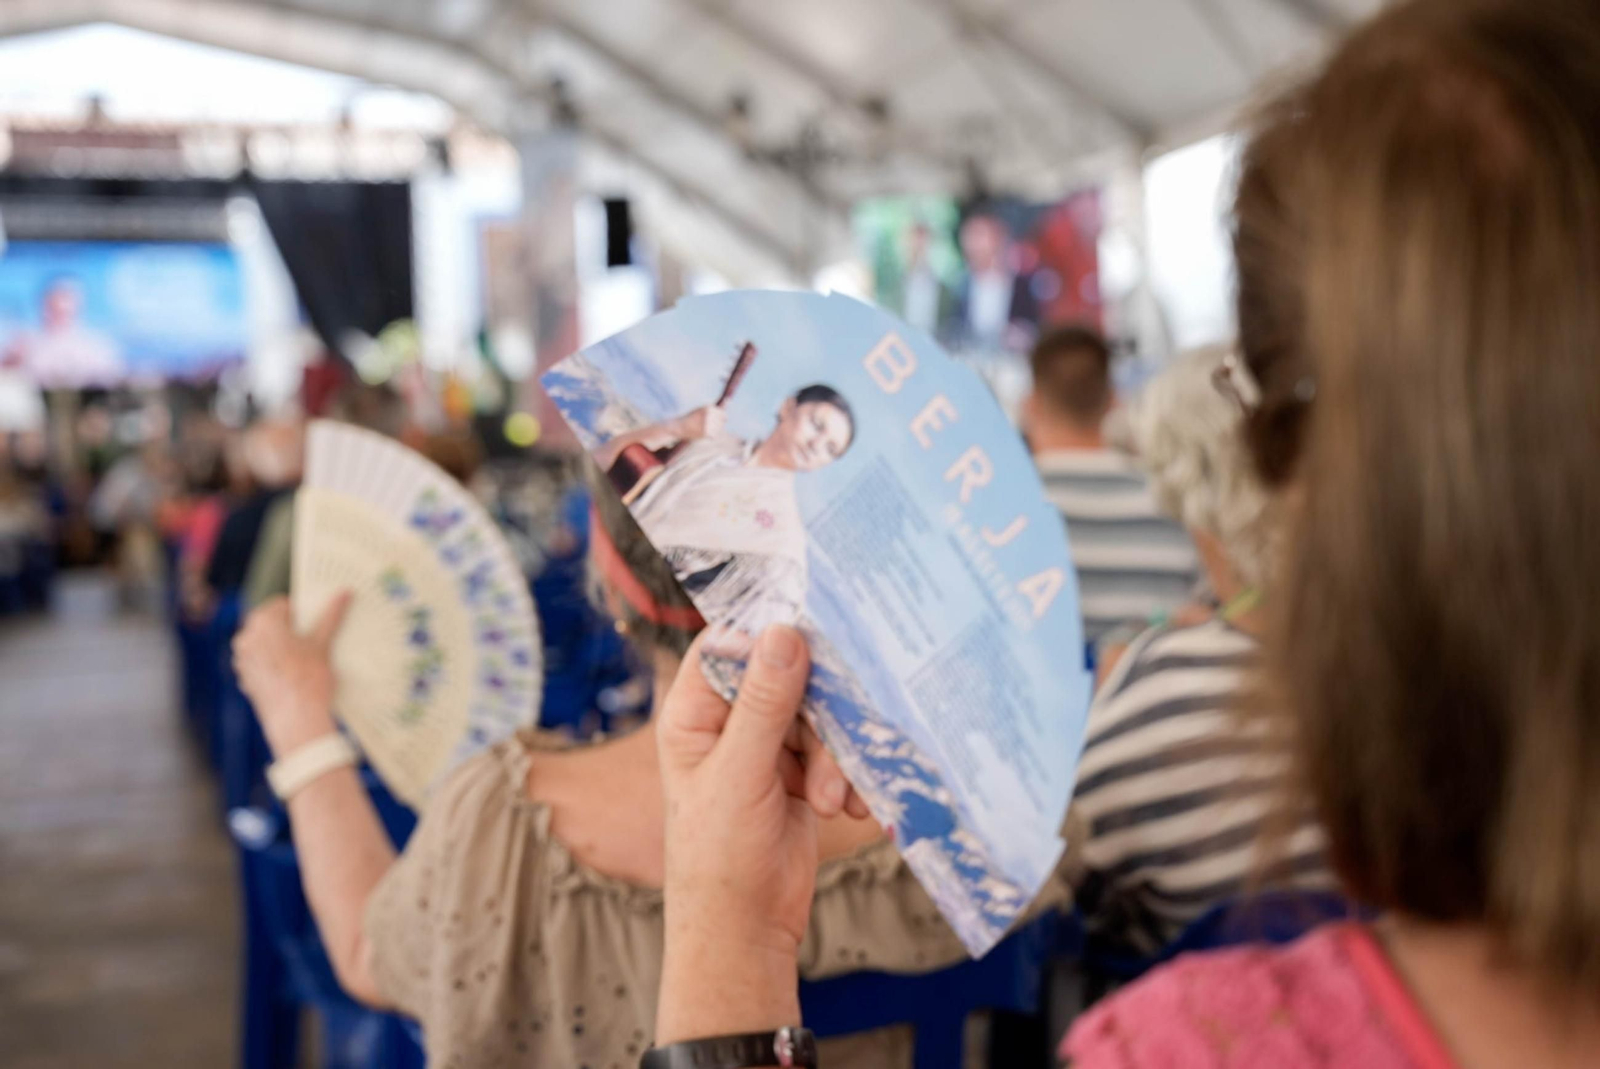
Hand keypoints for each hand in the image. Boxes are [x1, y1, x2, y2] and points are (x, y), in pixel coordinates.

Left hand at [233, 593, 350, 756]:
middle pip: (271, 623)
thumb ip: (331, 616)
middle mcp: (246, 637)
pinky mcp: (244, 678)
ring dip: (281, 646)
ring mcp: (242, 659)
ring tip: (304, 659)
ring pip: (264, 643)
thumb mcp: (324, 644)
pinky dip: (273, 663)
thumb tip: (344, 592)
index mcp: (263, 622)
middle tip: (312, 641)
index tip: (314, 624)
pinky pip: (260, 662)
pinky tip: (292, 674)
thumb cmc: (309, 678)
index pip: (282, 605)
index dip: (301, 612)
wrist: (296, 719)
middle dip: (289, 629)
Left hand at [654, 626, 866, 1044]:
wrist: (745, 929)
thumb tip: (784, 633)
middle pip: (785, 678)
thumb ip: (764, 704)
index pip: (726, 645)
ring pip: (818, 716)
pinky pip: (834, 751)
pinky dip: (847, 776)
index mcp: (694, 713)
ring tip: (834, 802)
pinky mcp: (800, 773)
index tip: (812, 631)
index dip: (766, 633)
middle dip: (818, 715)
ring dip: (835, 757)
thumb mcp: (741, 774)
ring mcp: (766, 748)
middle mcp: (728, 722)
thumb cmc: (719, 855)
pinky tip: (852, 808)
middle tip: (837, 743)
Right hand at [671, 404, 727, 442]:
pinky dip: (710, 436)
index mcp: (709, 407)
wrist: (680, 427)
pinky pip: (714, 436)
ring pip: (719, 429)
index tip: (711, 420)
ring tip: (703, 429)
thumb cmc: (693, 417)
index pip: (723, 414)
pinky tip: (702, 434)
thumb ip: (717, 407)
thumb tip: (729, 400)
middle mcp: (709, 414)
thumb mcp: (704, 409)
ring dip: (714, 430)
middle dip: (717, 424)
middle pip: (723, 421)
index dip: (718, 418)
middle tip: (706, 425)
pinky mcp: (707, 433)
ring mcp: (708, 424)